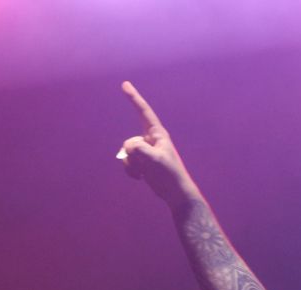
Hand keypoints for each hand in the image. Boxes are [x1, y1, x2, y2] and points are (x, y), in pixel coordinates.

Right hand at [118, 81, 194, 201]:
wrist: (175, 193)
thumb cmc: (169, 175)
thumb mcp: (155, 160)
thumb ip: (140, 150)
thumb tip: (129, 147)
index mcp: (158, 134)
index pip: (144, 112)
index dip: (134, 98)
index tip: (125, 85)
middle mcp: (150, 139)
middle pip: (130, 142)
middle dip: (132, 155)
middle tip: (145, 166)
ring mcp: (145, 151)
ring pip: (127, 153)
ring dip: (131, 165)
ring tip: (144, 173)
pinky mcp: (142, 161)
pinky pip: (128, 162)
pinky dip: (131, 170)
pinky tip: (140, 178)